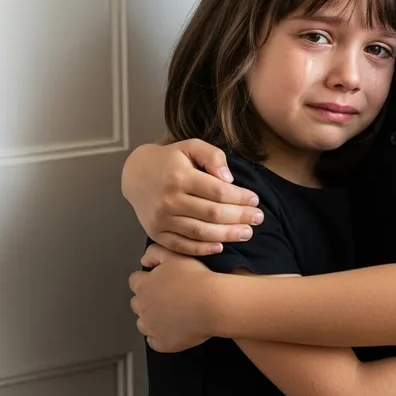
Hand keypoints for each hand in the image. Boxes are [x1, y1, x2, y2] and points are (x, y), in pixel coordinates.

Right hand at [121, 139, 262, 254]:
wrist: (136, 175)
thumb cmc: (170, 159)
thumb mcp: (191, 146)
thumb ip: (213, 156)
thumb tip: (229, 178)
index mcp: (180, 176)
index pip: (218, 191)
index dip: (240, 198)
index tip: (255, 200)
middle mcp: (169, 200)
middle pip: (212, 214)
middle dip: (239, 218)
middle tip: (258, 219)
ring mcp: (161, 219)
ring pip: (200, 232)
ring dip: (227, 235)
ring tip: (247, 233)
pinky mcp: (156, 233)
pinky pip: (182, 246)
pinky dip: (202, 249)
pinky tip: (220, 246)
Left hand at [130, 244, 216, 350]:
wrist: (213, 302)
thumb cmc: (197, 279)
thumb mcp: (175, 255)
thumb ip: (155, 252)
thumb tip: (144, 260)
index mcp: (144, 286)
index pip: (134, 281)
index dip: (147, 279)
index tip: (160, 280)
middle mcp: (143, 307)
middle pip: (137, 303)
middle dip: (149, 299)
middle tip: (169, 295)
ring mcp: (151, 327)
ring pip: (143, 322)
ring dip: (153, 317)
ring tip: (173, 311)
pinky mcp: (162, 343)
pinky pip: (154, 341)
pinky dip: (161, 335)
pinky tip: (175, 326)